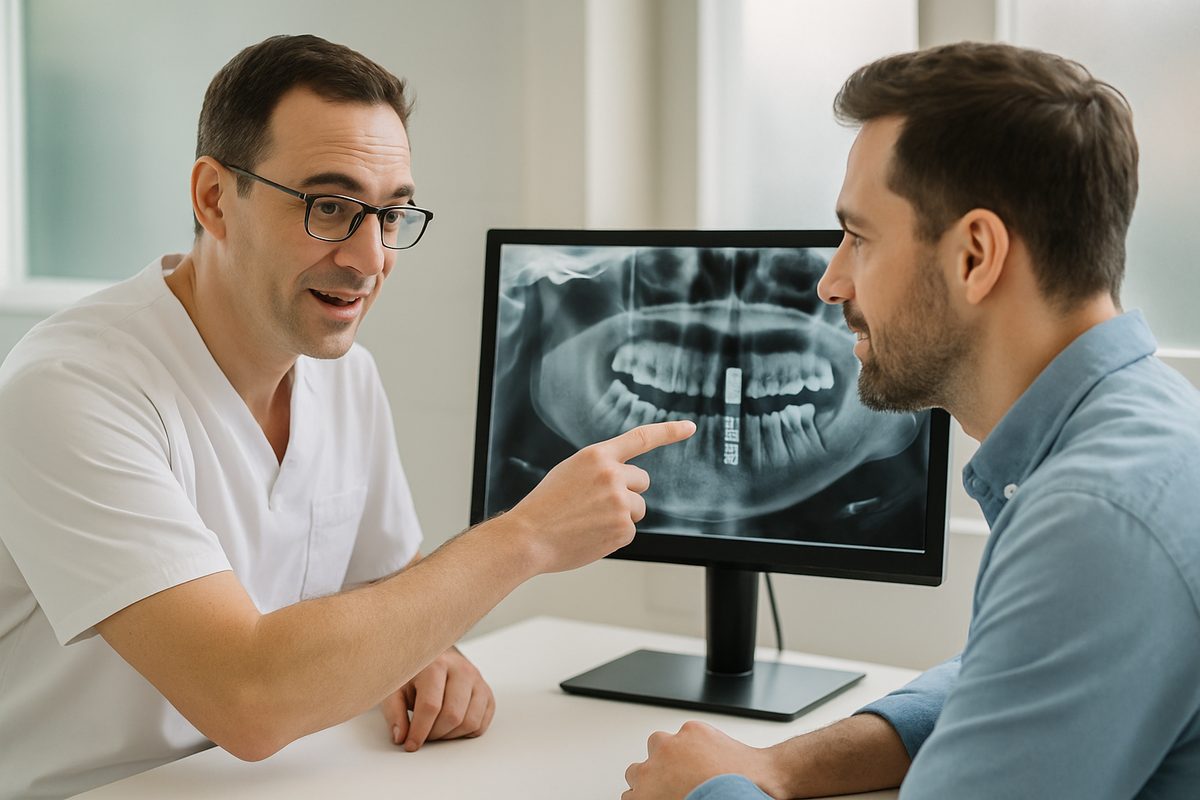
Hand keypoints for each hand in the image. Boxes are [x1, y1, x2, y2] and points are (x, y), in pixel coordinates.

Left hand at [380, 647, 494, 751]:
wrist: (436, 659)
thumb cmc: (415, 675)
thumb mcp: (396, 689)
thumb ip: (394, 712)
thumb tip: (401, 737)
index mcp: (436, 665)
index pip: (431, 706)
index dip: (420, 731)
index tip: (411, 745)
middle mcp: (461, 670)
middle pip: (453, 716)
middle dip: (435, 734)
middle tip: (423, 734)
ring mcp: (477, 681)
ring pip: (470, 722)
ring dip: (450, 735)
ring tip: (436, 729)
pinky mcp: (487, 693)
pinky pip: (481, 723)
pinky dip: (465, 733)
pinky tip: (451, 726)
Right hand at [508, 419, 694, 573]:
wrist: (529, 537)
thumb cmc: (545, 507)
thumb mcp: (570, 472)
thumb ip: (600, 470)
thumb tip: (625, 482)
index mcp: (597, 456)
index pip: (641, 437)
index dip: (669, 431)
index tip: (690, 427)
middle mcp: (612, 475)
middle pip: (642, 481)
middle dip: (628, 493)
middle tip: (597, 505)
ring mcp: (620, 502)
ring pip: (638, 509)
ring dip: (621, 516)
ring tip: (590, 521)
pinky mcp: (623, 529)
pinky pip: (630, 531)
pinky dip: (614, 536)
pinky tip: (591, 535)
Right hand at [623, 721, 784, 799]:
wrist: (757, 784)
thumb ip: (667, 799)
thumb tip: (670, 794)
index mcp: (645, 794)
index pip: (630, 796)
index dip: (647, 797)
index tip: (659, 797)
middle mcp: (651, 767)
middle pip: (637, 771)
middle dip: (653, 776)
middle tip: (674, 785)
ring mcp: (670, 745)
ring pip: (658, 744)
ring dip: (669, 754)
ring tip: (690, 767)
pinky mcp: (691, 729)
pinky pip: (686, 733)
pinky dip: (695, 742)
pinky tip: (709, 755)